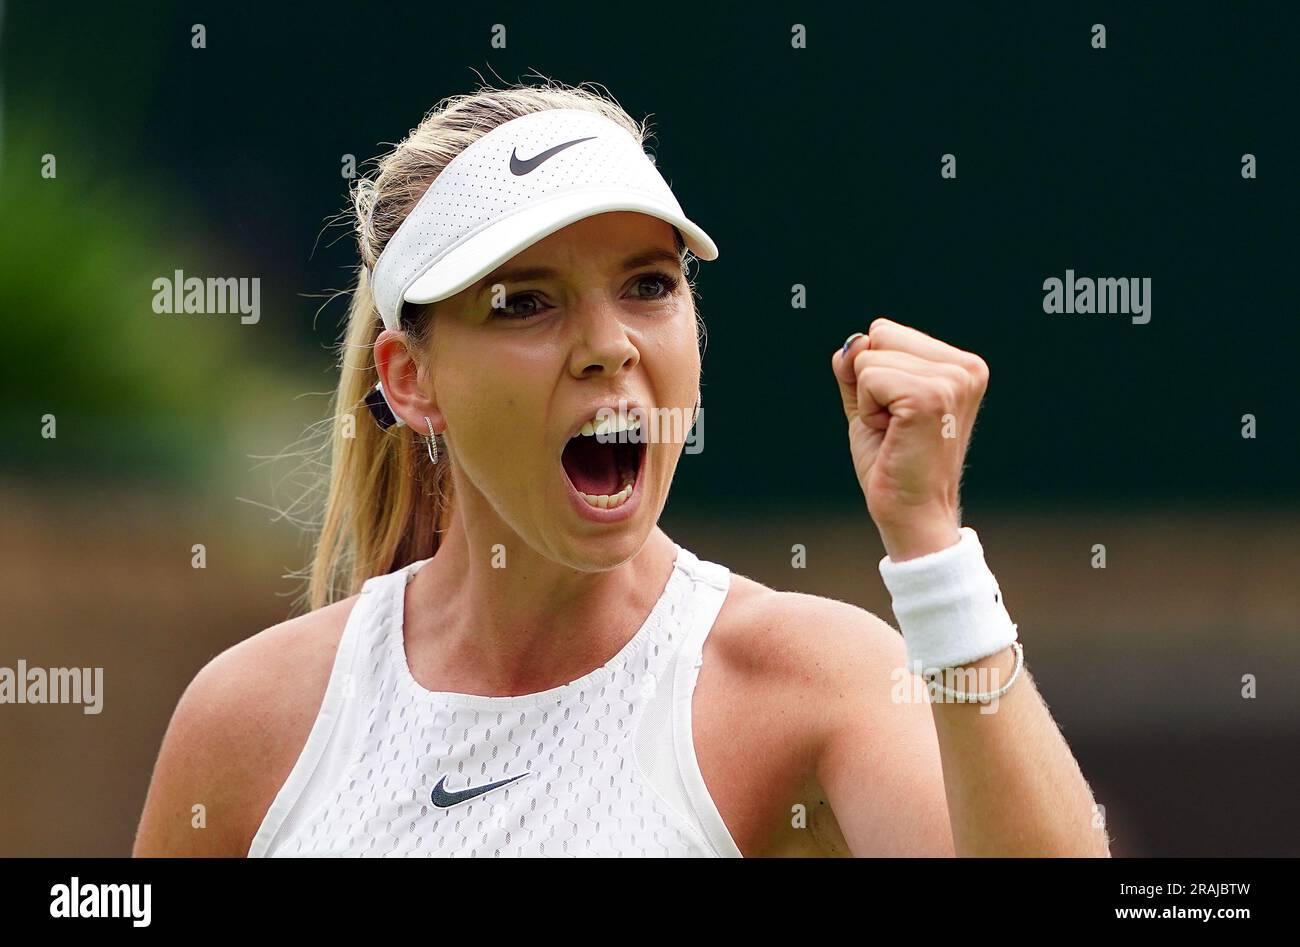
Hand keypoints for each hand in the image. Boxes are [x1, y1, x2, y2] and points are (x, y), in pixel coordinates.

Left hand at [831, 317, 989, 560]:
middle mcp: (965, 368)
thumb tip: (852, 341)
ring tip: (895, 432)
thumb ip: (857, 368)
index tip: (896, 415)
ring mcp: (952, 380)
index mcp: (961, 365)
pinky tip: (892, 435)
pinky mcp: (930, 396)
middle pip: (878, 334)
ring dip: (868, 401)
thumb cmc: (893, 463)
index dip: (874, 375)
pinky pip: (868, 377)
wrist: (912, 514)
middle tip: (894, 425)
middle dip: (870, 382)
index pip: (886, 331)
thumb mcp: (870, 404)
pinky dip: (867, 410)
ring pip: (868, 357)